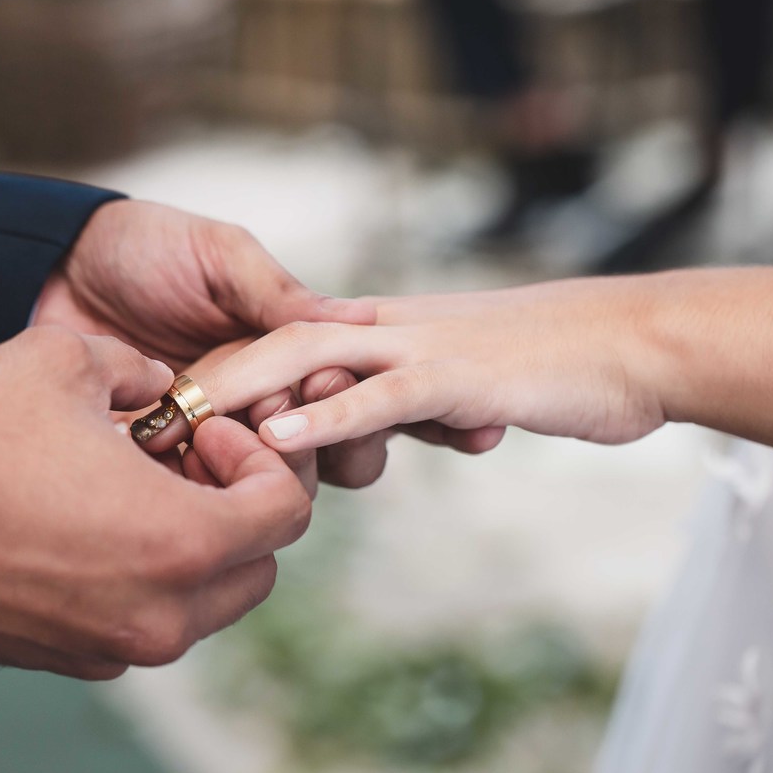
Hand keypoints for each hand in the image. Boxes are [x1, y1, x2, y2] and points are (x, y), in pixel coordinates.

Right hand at [0, 327, 311, 678]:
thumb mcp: (63, 362)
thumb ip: (136, 367)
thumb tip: (156, 383)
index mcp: (180, 544)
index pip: (285, 511)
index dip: (260, 456)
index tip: (203, 428)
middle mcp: (161, 614)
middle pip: (256, 566)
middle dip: (237, 504)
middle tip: (183, 457)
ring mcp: (113, 646)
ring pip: (203, 601)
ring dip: (195, 542)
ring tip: (134, 485)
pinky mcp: (68, 657)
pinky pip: (144, 620)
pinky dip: (146, 575)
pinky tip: (92, 521)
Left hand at [41, 199, 387, 487]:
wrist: (54, 265)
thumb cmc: (146, 245)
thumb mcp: (220, 256)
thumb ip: (279, 294)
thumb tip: (362, 317)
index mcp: (281, 354)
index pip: (332, 399)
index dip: (333, 401)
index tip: (318, 384)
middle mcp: (251, 403)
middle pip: (303, 456)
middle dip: (293, 444)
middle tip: (262, 415)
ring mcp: (205, 436)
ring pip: (247, 484)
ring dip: (240, 466)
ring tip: (207, 431)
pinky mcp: (156, 458)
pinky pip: (184, 490)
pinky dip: (182, 481)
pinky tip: (163, 449)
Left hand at [185, 278, 669, 454]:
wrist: (629, 341)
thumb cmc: (547, 370)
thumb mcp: (457, 386)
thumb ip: (403, 400)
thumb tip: (363, 439)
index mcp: (377, 335)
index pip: (280, 352)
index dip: (219, 384)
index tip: (165, 424)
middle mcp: (384, 332)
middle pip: (270, 348)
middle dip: (205, 386)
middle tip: (142, 427)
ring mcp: (418, 347)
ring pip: (309, 362)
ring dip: (243, 398)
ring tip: (181, 432)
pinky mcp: (458, 374)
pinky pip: (378, 393)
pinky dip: (327, 414)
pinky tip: (281, 439)